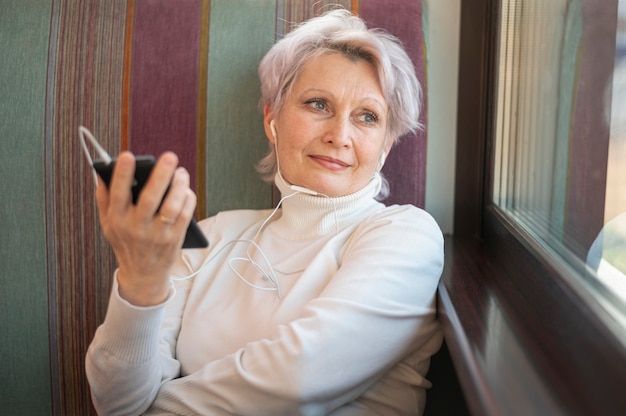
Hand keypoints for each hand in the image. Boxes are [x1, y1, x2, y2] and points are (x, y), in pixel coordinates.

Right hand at [95, 151, 196, 305]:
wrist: (143, 275)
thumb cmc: (126, 242)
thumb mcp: (108, 224)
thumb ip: (104, 198)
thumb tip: (101, 173)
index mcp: (117, 220)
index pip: (118, 194)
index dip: (122, 175)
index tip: (128, 156)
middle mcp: (136, 227)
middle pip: (151, 198)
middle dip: (161, 175)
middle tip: (169, 157)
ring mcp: (157, 234)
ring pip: (172, 207)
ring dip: (179, 187)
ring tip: (181, 172)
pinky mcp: (175, 239)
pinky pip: (185, 215)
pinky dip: (188, 199)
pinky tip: (186, 189)